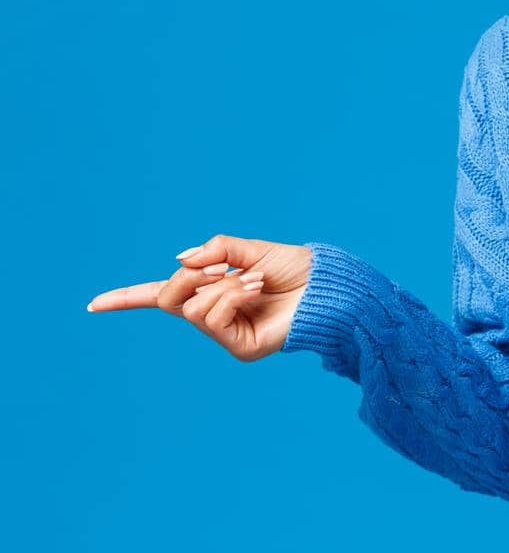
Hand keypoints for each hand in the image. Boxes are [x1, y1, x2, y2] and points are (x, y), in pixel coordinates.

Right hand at [86, 234, 312, 361]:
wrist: (327, 287)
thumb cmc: (296, 269)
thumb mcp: (251, 249)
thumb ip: (215, 250)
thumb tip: (180, 259)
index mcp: (211, 290)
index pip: (160, 296)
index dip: (126, 299)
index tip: (92, 305)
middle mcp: (213, 313)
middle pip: (168, 297)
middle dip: (188, 276)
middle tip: (219, 268)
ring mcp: (225, 333)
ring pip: (191, 306)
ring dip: (220, 284)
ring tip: (253, 281)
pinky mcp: (238, 347)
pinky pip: (211, 317)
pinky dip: (230, 296)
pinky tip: (254, 290)